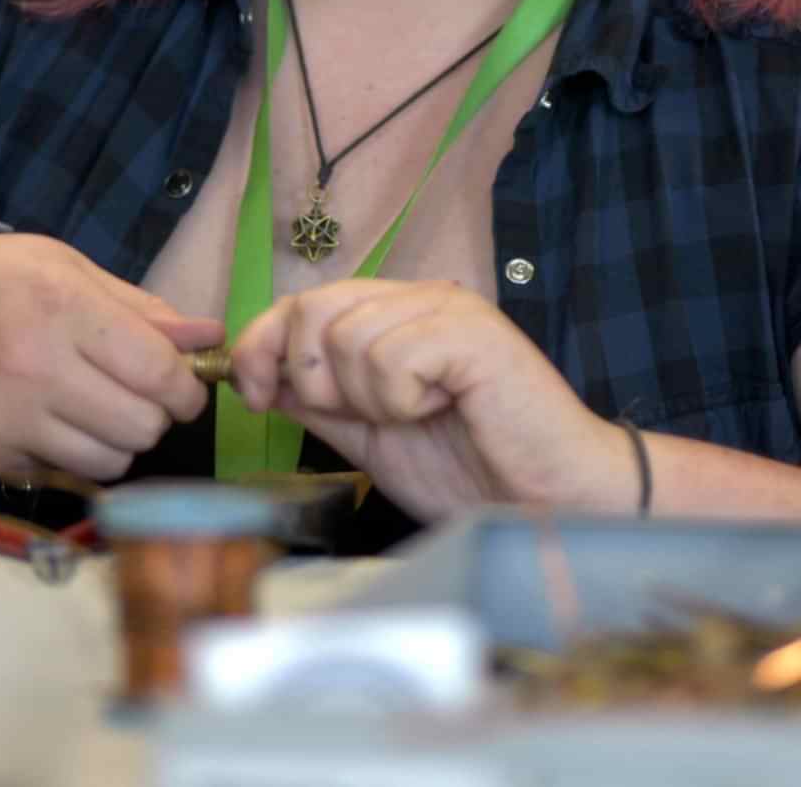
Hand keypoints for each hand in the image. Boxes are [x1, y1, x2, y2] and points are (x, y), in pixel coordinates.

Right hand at [0, 232, 221, 481]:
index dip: (187, 388)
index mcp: (62, 308)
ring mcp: (9, 420)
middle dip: (156, 415)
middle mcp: (36, 369)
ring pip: (110, 460)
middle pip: (142, 427)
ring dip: (119, 440)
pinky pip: (65, 472)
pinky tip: (52, 419)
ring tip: (97, 408)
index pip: (157, 372)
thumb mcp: (62, 267)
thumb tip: (209, 339)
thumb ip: (139, 308)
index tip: (184, 387)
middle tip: (139, 394)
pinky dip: (74, 453)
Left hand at [227, 279, 628, 521]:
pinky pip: (391, 358)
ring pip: (347, 338)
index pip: (302, 302)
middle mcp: (421, 297)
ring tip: (417, 415)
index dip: (261, 344)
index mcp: (397, 314)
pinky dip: (401, 400)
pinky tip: (442, 409)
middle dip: (315, 380)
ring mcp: (449, 310)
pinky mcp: (471, 333)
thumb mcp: (372, 436)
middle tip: (367, 416)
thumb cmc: (471, 472)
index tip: (253, 394)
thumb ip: (322, 401)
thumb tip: (259, 377)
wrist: (547, 502)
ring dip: (367, 398)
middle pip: (313, 311)